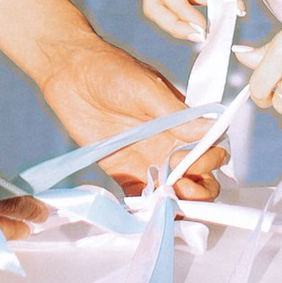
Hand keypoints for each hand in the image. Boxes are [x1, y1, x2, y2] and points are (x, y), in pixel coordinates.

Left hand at [41, 34, 224, 202]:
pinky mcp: (123, 172)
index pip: (211, 149)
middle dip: (200, 190)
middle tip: (179, 187)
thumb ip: (178, 115)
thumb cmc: (112, 70)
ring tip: (163, 202)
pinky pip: (141, 197)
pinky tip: (143, 212)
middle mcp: (169, 144)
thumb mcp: (148, 89)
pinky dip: (146, 209)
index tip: (187, 162)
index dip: (208, 162)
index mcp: (182, 123)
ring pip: (173, 191)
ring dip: (176, 202)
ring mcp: (147, 160)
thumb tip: (211, 130)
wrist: (70, 71)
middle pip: (199, 177)